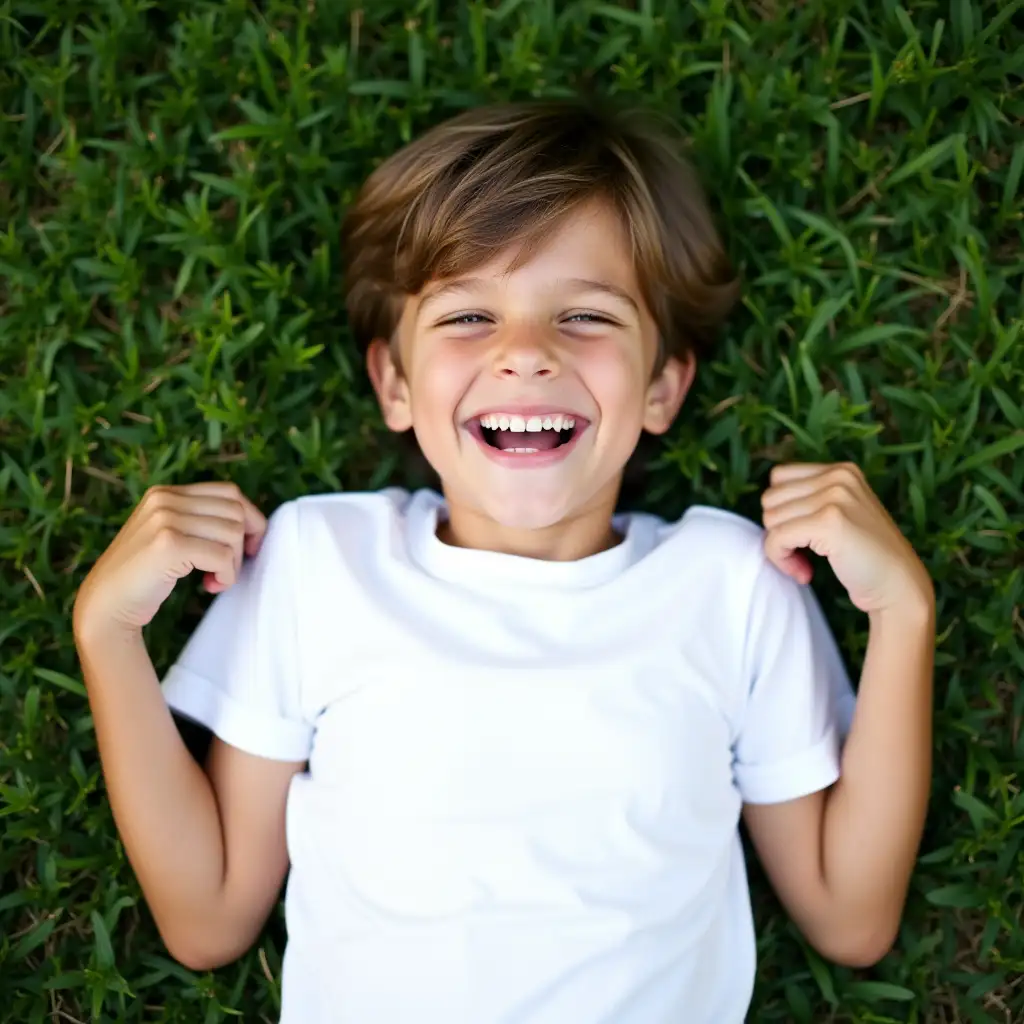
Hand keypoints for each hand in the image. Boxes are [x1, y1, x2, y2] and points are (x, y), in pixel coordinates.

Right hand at [73, 481, 266, 636]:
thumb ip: (198, 521)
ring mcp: (164, 519)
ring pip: (233, 533)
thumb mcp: (169, 536)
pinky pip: (222, 556)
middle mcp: (164, 499)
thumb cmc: (144, 577)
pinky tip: (210, 586)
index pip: (229, 492)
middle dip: (242, 545)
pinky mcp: (169, 545)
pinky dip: (226, 575)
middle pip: (236, 511)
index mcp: (165, 493)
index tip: (248, 548)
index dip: (249, 519)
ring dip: (233, 564)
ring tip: (214, 580)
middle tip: (226, 571)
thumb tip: (253, 522)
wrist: (105, 607)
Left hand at [760, 462, 932, 615]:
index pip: (779, 478)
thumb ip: (810, 500)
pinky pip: (777, 538)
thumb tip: (765, 507)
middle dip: (778, 530)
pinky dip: (782, 560)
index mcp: (841, 470)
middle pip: (770, 498)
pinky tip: (805, 572)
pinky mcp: (829, 522)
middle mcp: (838, 476)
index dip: (782, 511)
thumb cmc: (865, 556)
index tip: (801, 537)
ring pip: (770, 519)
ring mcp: (835, 497)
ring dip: (780, 549)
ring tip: (805, 563)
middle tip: (801, 554)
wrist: (899, 586)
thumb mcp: (842, 512)